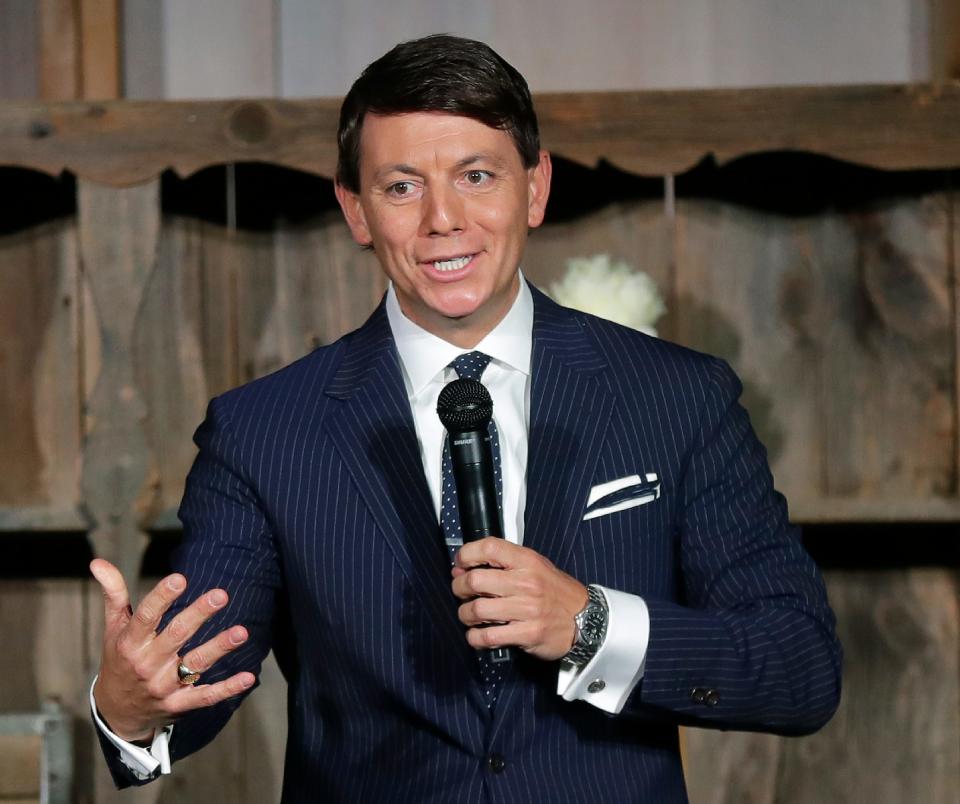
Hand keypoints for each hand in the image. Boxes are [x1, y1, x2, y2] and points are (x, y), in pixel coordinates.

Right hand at [90, 558, 254, 742]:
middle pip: (176, 636)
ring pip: (194, 665)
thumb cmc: (120, 660)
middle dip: (198, 615)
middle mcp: (147, 664)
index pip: (146, 616)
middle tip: (220, 596)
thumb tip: (98, 562)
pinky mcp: (179, 704)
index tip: (180, 578)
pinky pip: (206, 697)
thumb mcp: (114, 628)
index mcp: (130, 643)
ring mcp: (164, 686)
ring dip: (219, 648)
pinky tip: (248, 677)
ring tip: (241, 632)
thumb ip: (114, 594)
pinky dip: (227, 689)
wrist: (117, 712)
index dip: (162, 597)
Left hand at [451, 538, 587, 660]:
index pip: (490, 547)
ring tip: (468, 615)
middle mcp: (527, 583)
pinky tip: (477, 635)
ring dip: (465, 614)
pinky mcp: (528, 634)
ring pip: (477, 610)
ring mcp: (527, 609)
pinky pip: (488, 636)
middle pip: (475, 580)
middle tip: (461, 593)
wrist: (587, 619)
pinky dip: (475, 637)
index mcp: (528, 561)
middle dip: (459, 587)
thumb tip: (462, 569)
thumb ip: (504, 564)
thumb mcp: (535, 566)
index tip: (460, 564)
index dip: (467, 554)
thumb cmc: (555, 591)